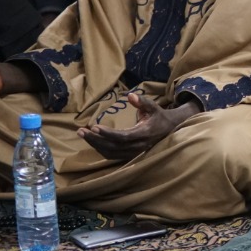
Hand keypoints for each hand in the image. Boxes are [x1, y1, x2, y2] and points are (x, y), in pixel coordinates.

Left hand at [77, 93, 198, 160]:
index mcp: (144, 134)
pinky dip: (101, 149)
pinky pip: (112, 155)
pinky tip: (93, 141)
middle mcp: (138, 146)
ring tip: (83, 134)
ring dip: (95, 145)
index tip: (94, 127)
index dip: (108, 134)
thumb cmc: (159, 117)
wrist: (169, 130)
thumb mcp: (154, 107)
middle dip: (95, 140)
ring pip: (110, 152)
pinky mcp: (130, 155)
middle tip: (81, 131)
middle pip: (113, 146)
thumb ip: (142, 102)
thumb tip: (130, 95)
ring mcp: (133, 153)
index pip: (123, 137)